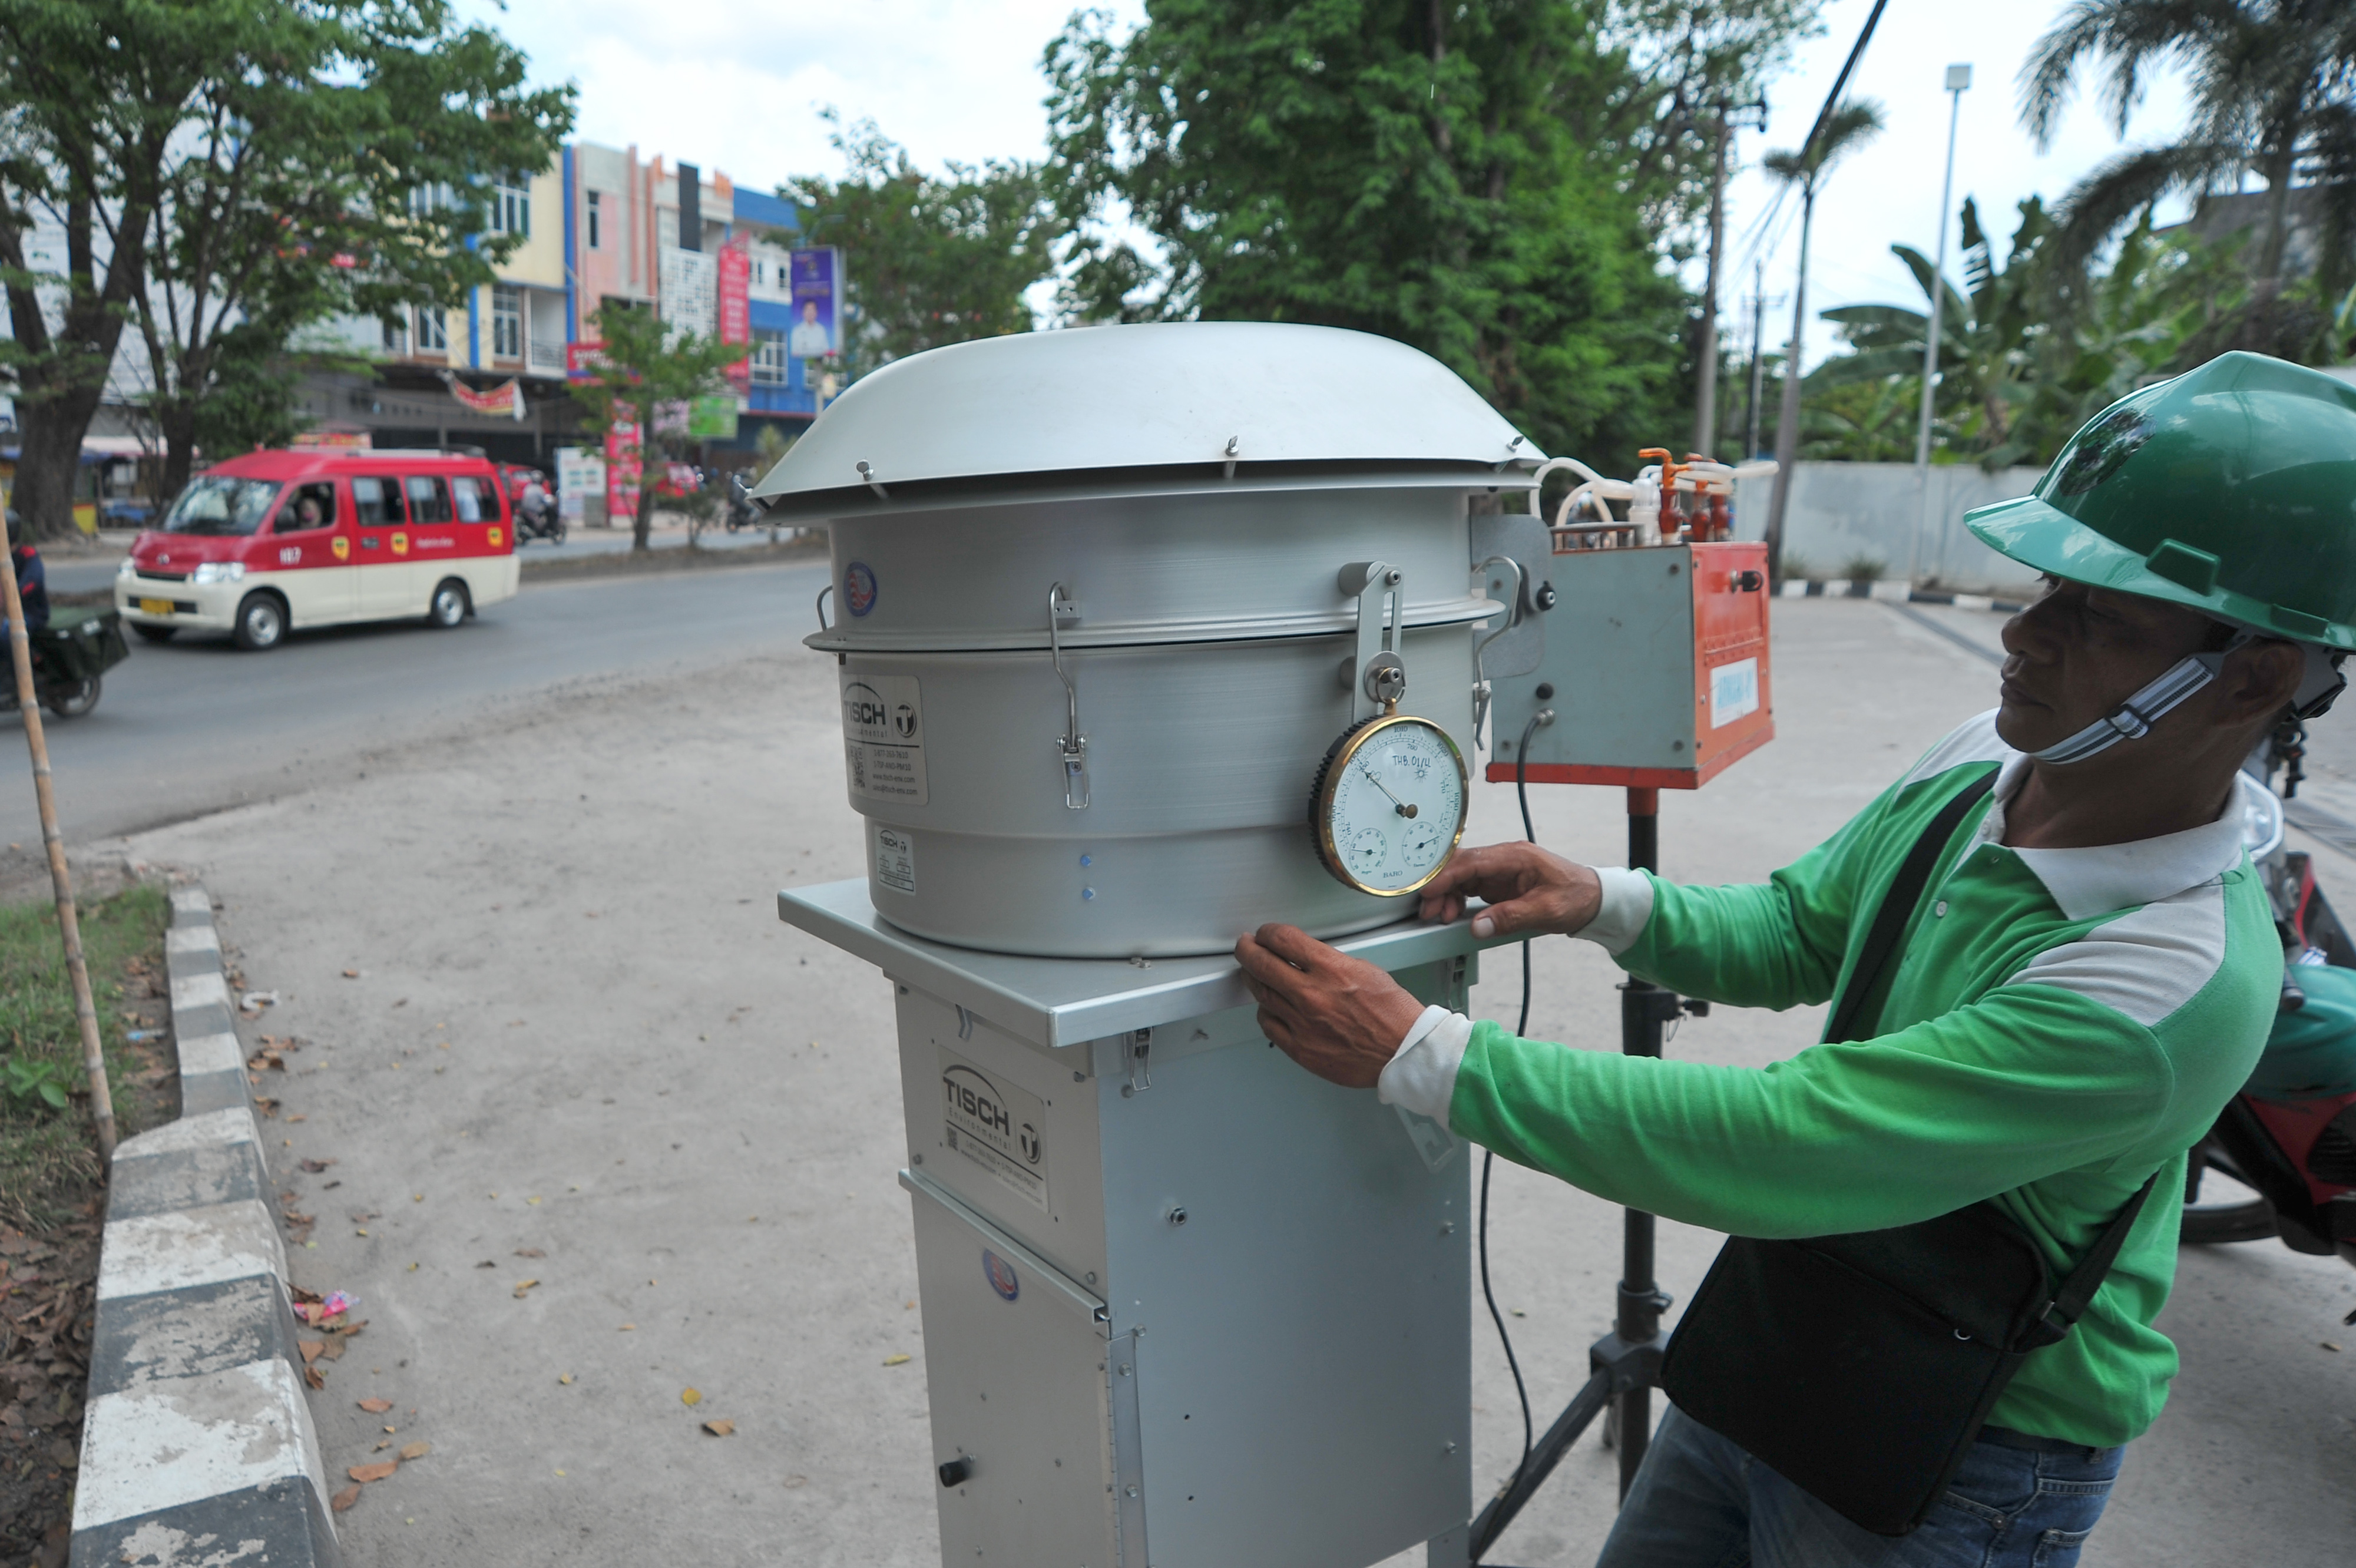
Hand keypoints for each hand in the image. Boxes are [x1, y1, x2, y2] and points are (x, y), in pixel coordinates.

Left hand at [1234, 923, 1426, 1088]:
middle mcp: (1312, 995)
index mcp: (1331, 969)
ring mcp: (1302, 1023)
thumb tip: (1304, 957)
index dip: (1267, 932)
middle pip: (1261, 964)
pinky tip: (1271, 1007)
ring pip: (1260, 994)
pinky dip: (1266, 1012)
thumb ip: (1329, 961)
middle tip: (1245, 946)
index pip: (1282, 939)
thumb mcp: (1364, 969)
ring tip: (1255, 974)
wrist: (1402, 1051)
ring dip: (1254, 979)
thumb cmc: (1391, 1014)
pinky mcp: (1299, 1048)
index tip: (1265, 934)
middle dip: (1247, 950)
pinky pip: (1268, 1025)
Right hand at [1416, 842, 1602, 939]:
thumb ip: (1510, 918)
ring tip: (1440, 917)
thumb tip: (1478, 927)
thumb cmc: (1576, 897)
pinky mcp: (1499, 883)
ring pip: (1461, 877)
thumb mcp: (1546, 911)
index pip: (1471, 861)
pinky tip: (1453, 915)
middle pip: (1460, 867)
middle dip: (1440, 888)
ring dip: (1446, 896)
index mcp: (1515, 856)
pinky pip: (1469, 888)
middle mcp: (1504, 859)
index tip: (1427, 892)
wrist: (1593, 899)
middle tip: (1429, 911)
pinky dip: (1457, 901)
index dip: (1445, 876)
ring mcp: (1500, 870)